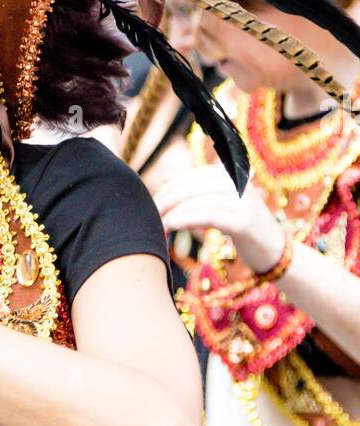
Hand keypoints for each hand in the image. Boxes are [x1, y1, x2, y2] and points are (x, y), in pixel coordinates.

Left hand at [154, 165, 284, 273]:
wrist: (273, 250)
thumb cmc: (241, 227)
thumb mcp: (222, 204)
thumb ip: (200, 192)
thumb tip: (166, 179)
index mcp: (232, 175)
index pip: (193, 176)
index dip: (170, 187)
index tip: (154, 201)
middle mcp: (239, 184)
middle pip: (194, 187)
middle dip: (169, 199)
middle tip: (152, 212)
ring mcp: (244, 201)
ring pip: (200, 201)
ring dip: (175, 210)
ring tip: (160, 220)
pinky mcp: (244, 221)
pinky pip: (209, 216)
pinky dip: (187, 218)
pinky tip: (172, 224)